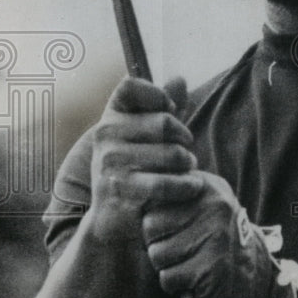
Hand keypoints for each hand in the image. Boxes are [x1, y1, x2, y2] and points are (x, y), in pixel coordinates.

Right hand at [88, 77, 198, 243]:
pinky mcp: (120, 190)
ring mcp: (110, 162)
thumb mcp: (146, 136)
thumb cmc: (136, 169)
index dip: (157, 96)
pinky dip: (187, 186)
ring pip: (172, 154)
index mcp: (111, 116)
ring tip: (188, 171)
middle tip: (188, 155)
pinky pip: (167, 183)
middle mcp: (105, 134)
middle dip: (184, 140)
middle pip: (164, 122)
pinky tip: (192, 187)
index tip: (169, 113)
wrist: (113, 218)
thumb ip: (164, 108)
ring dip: (188, 165)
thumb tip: (179, 78)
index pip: (131, 86)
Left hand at [142, 171, 277, 297]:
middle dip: (157, 243)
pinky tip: (191, 279)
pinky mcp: (212, 266)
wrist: (251, 277)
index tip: (171, 228)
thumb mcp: (201, 206)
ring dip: (166, 266)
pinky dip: (174, 284)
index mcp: (207, 186)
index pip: (155, 197)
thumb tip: (126, 182)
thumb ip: (173, 193)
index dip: (155, 220)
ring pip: (157, 254)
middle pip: (150, 226)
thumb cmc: (212, 240)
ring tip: (186, 263)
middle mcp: (215, 206)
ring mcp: (216, 235)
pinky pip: (168, 277)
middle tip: (178, 249)